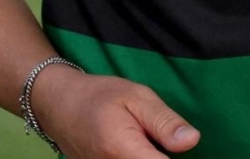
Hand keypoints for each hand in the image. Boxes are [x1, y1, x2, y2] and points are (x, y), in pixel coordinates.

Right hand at [29, 66, 199, 158]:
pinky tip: (136, 149)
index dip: (175, 157)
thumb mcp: (136, 96)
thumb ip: (164, 121)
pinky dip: (137, 158)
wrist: (57, 105)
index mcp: (125, 151)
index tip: (175, 145)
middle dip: (161, 155)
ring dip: (149, 157)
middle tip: (157, 139)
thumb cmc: (98, 96)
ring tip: (144, 142)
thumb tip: (192, 141)